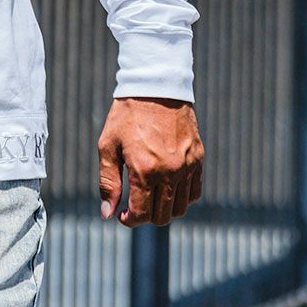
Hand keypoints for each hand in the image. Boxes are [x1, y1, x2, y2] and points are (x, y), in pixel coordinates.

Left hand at [97, 96, 203, 226]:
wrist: (154, 86)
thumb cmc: (127, 115)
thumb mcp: (108, 145)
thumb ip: (108, 182)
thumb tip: (108, 214)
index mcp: (145, 170)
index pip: (142, 214)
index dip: (129, 220)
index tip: (122, 215)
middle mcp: (170, 172)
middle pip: (162, 216)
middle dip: (145, 217)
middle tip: (134, 205)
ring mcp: (187, 166)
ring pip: (181, 208)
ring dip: (165, 210)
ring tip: (151, 197)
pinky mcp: (198, 159)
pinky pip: (195, 192)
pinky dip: (183, 197)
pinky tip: (168, 188)